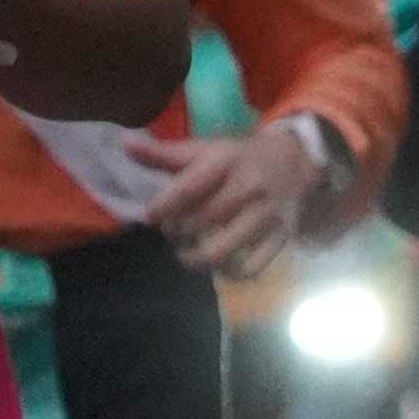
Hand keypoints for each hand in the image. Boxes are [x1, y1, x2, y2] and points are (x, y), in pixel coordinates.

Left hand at [147, 122, 327, 276]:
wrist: (293, 161)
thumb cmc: (238, 158)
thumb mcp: (205, 149)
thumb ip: (164, 153)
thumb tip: (125, 145)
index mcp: (226, 162)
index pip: (189, 187)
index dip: (163, 206)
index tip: (152, 216)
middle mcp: (249, 188)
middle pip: (201, 222)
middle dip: (177, 232)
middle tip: (172, 231)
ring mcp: (266, 216)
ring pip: (222, 251)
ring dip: (195, 258)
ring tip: (187, 253)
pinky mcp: (280, 237)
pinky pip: (250, 268)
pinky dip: (228, 273)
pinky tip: (217, 264)